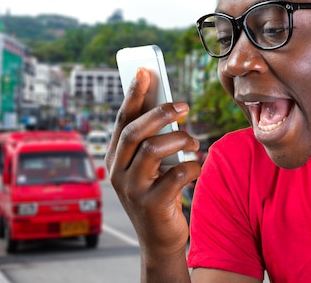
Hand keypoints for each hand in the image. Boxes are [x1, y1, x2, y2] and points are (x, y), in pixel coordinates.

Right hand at [106, 67, 200, 255]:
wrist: (160, 240)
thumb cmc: (158, 193)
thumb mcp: (149, 166)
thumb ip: (152, 140)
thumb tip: (168, 105)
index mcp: (114, 158)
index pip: (122, 119)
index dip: (133, 94)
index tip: (145, 71)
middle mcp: (116, 172)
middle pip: (134, 131)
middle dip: (160, 113)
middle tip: (184, 105)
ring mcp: (131, 190)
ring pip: (152, 149)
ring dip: (179, 140)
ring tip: (194, 143)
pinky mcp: (150, 205)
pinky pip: (176, 175)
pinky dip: (191, 167)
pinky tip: (196, 167)